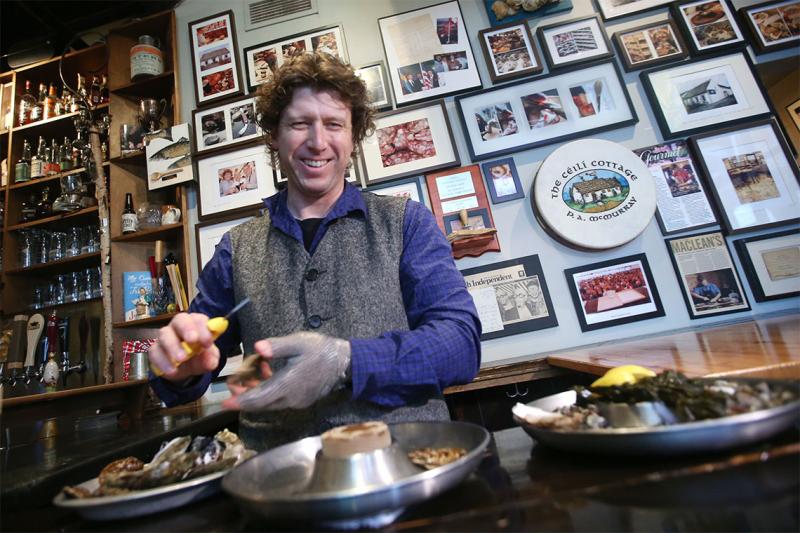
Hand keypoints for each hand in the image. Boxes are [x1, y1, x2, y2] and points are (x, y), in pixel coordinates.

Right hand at [148, 312, 220, 381]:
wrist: (184, 370)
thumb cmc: (199, 357)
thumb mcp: (209, 359)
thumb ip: (211, 358)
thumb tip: (210, 361)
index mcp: (196, 324)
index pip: (199, 319)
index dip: (203, 329)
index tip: (208, 343)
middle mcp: (179, 326)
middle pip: (180, 319)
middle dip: (187, 329)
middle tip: (193, 340)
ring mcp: (165, 336)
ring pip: (165, 334)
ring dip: (173, 346)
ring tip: (181, 359)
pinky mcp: (154, 349)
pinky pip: (155, 352)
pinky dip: (163, 362)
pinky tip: (171, 370)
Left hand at [223, 332, 350, 410]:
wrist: (345, 362)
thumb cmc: (321, 350)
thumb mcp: (299, 342)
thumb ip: (277, 346)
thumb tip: (257, 347)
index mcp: (288, 385)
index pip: (259, 398)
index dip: (241, 401)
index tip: (225, 402)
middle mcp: (291, 398)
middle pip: (262, 404)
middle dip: (245, 397)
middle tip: (232, 386)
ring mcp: (297, 402)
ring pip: (270, 403)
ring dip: (257, 394)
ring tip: (248, 378)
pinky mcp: (302, 401)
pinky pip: (279, 401)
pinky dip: (268, 392)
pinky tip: (267, 376)